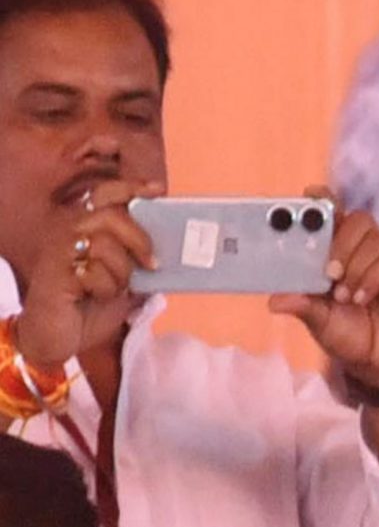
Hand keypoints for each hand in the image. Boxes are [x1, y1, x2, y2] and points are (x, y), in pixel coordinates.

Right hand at [14, 178, 162, 367]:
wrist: (58, 338)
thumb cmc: (90, 308)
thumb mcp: (128, 285)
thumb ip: (143, 267)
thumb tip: (175, 256)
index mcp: (89, 228)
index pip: (107, 195)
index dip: (131, 188)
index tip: (157, 191)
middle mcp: (71, 230)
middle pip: (112, 216)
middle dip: (138, 240)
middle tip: (151, 264)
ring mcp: (60, 247)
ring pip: (104, 243)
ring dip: (119, 272)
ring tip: (112, 289)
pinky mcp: (54, 267)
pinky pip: (91, 268)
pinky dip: (102, 287)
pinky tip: (90, 296)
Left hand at [268, 187, 378, 389]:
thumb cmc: (346, 334)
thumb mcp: (317, 322)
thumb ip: (302, 306)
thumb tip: (275, 301)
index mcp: (331, 251)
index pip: (329, 211)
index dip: (321, 199)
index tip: (309, 199)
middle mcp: (358, 250)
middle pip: (357, 218)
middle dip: (340, 242)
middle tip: (328, 272)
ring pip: (375, 238)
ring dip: (356, 266)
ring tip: (344, 296)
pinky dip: (372, 279)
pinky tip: (362, 298)